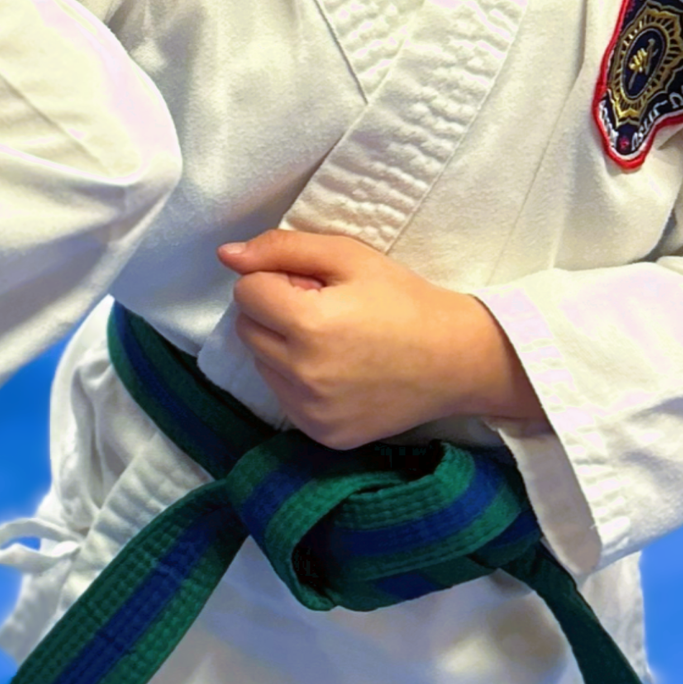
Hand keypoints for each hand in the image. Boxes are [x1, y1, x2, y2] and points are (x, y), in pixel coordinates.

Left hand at [218, 232, 537, 451]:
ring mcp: (311, 412)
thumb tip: (227, 255)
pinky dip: (298, 380)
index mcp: (309, 325)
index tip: (312, 284)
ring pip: (261, 364)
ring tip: (333, 340)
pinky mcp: (322, 434)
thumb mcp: (349, 256)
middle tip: (323, 309)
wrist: (456, 359)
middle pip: (248, 329)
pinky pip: (284, 397)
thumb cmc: (404, 300)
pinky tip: (338, 370)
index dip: (276, 279)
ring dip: (282, 347)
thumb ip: (282, 249)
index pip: (247, 292)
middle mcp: (303, 375)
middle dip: (274, 312)